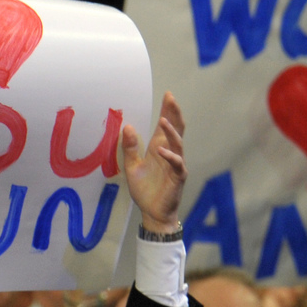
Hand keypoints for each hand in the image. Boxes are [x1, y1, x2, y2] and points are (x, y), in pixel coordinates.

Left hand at [122, 92, 185, 232]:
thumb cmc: (144, 189)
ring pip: (178, 144)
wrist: (152, 212)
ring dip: (172, 132)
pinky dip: (170, 157)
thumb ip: (130, 148)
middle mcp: (169, 153)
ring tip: (164, 120)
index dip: (167, 111)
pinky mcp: (178, 177)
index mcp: (159, 148)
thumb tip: (128, 127)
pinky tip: (161, 150)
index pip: (165, 126)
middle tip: (171, 98)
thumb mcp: (131, 166)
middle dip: (174, 114)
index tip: (168, 95)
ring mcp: (176, 164)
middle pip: (176, 129)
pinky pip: (177, 164)